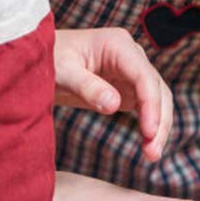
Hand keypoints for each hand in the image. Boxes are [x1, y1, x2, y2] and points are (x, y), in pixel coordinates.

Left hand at [53, 28, 173, 161]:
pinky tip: (147, 147)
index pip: (144, 76)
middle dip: (159, 122)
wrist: (41, 62)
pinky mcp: (129, 89)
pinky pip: (147, 109)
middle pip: (157, 90)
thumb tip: (114, 105)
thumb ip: (87, 87)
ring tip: (152, 155)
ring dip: (158, 128)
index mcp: (118, 45)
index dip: (151, 105)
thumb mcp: (62, 72)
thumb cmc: (48, 60)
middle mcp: (131, 56)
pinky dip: (150, 127)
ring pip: (157, 101)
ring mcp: (132, 73)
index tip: (149, 132)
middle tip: (153, 153)